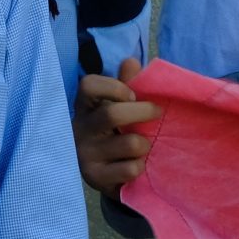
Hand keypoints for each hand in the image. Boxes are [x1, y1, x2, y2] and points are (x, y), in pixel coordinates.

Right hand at [74, 56, 162, 196]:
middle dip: (143, 112)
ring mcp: (86, 154)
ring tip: (144, 147)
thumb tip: (131, 61)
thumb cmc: (114, 133)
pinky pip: (131, 169)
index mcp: (85, 107)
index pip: (88, 85)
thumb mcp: (118, 108)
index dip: (114, 86)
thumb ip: (127, 85)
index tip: (132, 95)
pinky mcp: (95, 177)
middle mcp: (80, 129)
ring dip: (146, 144)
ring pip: (130, 144)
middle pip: (112, 114)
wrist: (104, 175)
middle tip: (157, 113)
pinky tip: (136, 166)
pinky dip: (141, 167)